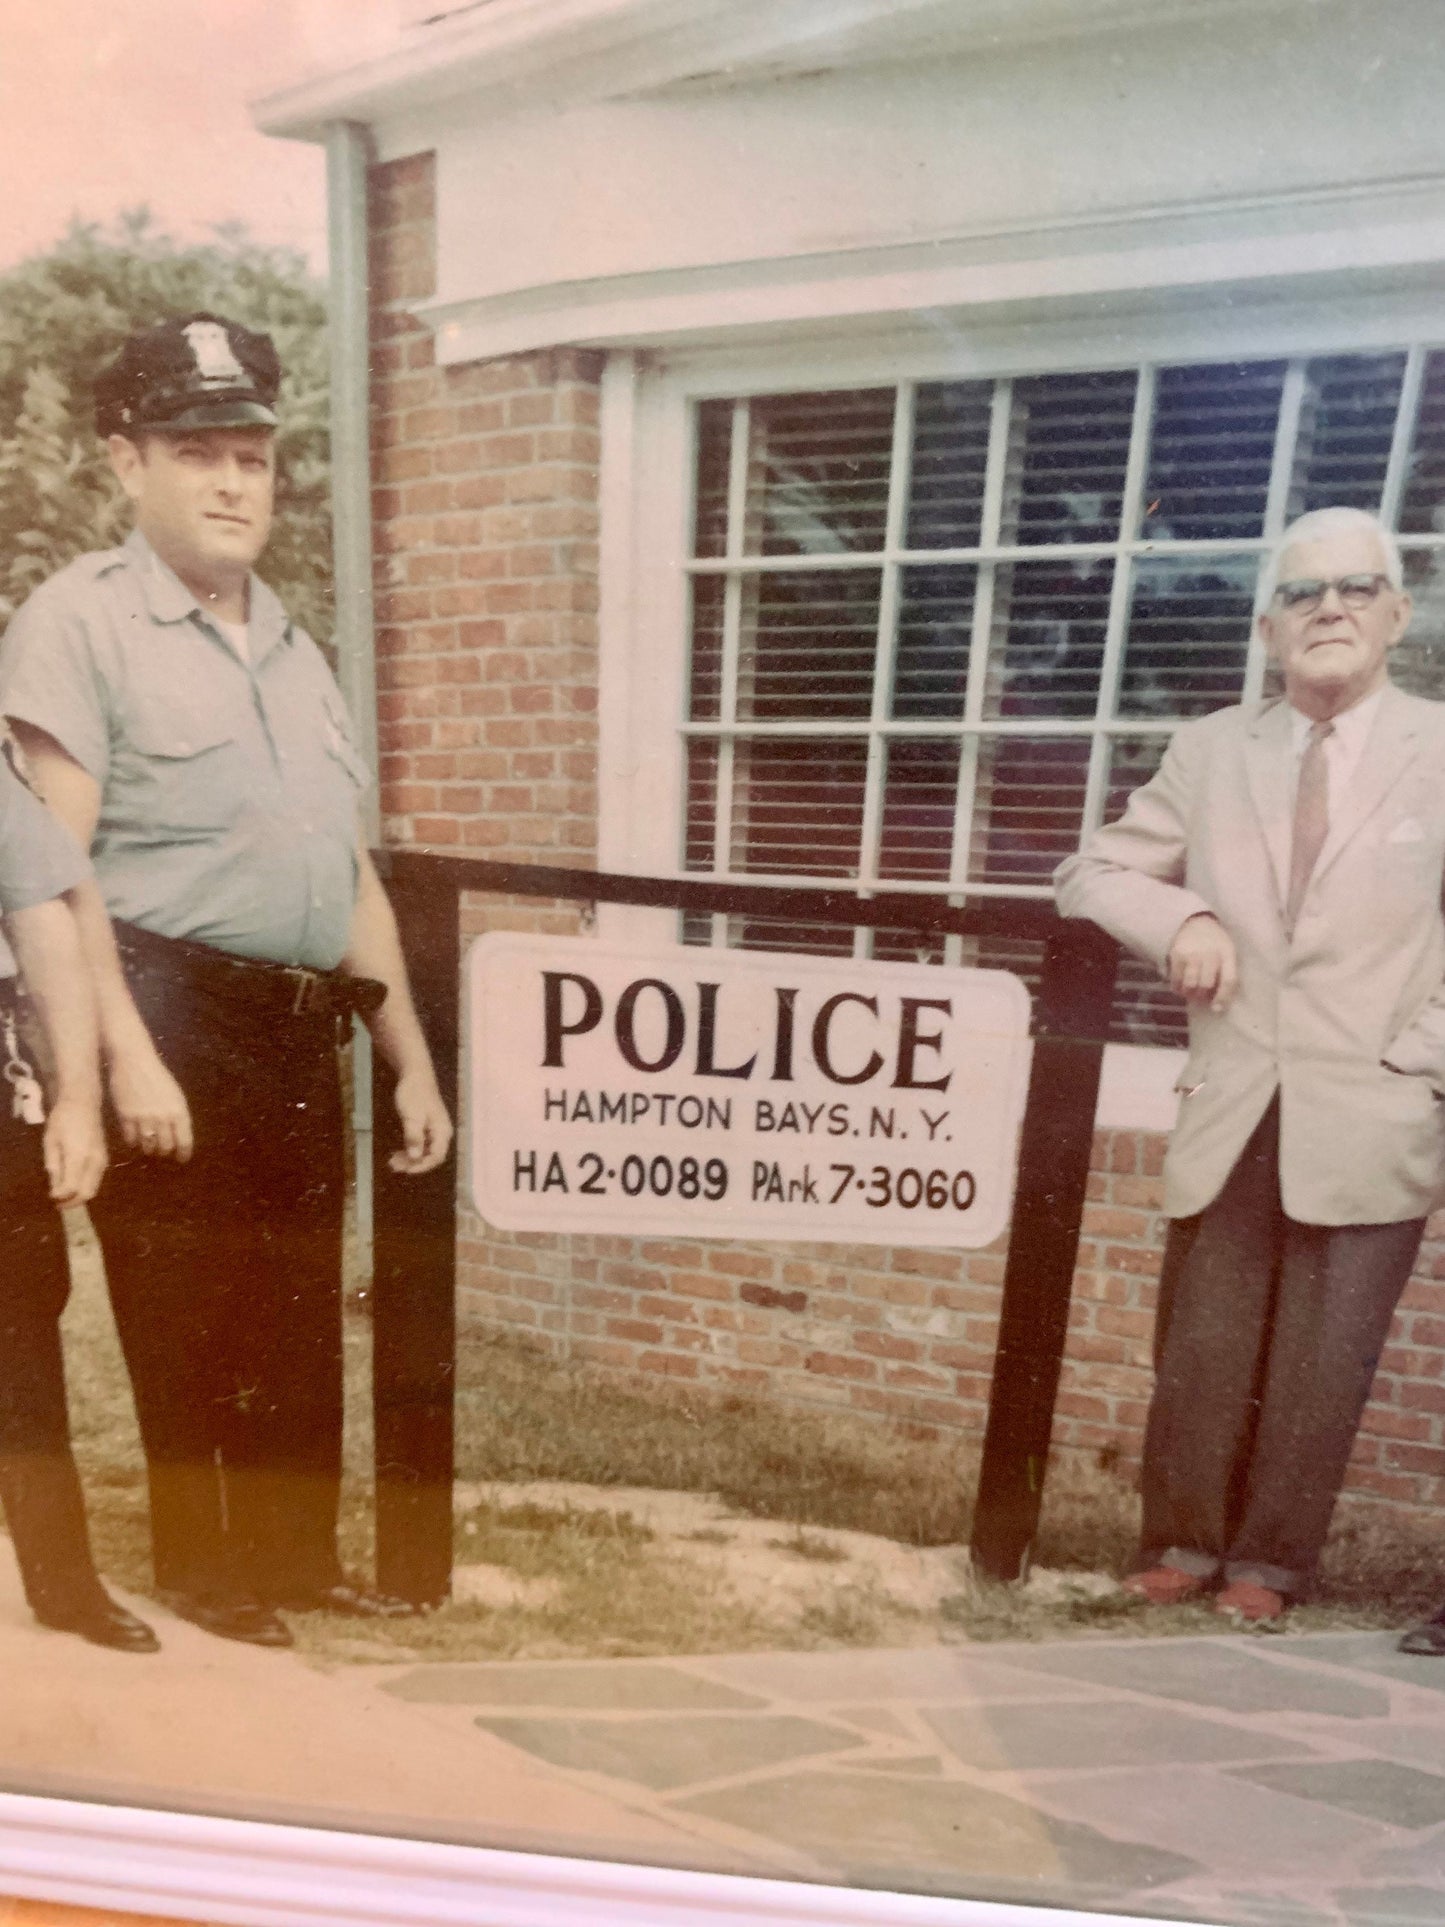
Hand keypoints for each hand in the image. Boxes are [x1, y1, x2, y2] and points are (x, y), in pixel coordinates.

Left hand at [43, 1096, 107, 1205]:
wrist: (84, 1103)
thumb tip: (56, 1188)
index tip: (52, 1198)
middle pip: (88, 1193)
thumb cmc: (63, 1120)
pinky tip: (74, 1183)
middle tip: (59, 1204)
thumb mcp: (51, 1142)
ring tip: (65, 1194)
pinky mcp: (105, 1159)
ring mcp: (102, 1160)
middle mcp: (95, 1161)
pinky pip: (96, 1180)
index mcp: (79, 1156)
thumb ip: (54, 1166)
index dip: (61, 1197)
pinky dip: (85, 1187)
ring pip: (94, 1188)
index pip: (72, 1187)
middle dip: (73, 1202)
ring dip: (79, 1196)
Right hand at [107, 1039, 193, 1161]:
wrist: (134, 1061)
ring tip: (148, 1147)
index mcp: (179, 1111)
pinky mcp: (126, 1117)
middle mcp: (163, 1117)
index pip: (184, 1141)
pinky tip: (134, 1139)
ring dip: (149, 1149)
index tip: (181, 1159)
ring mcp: (144, 1118)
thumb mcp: (175, 1095)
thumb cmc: (157, 1076)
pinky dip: (133, 1142)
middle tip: (162, 1153)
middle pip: (165, 1147)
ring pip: (148, 1146)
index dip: (183, 1153)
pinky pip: (130, 1139)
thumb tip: (177, 1135)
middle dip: (165, 1152)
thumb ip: (176, 1115)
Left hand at [389, 1069, 452, 1174]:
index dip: (422, 1166)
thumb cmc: (414, 1094)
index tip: (406, 1170)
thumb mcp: (412, 1117)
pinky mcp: (426, 1128)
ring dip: (409, 1158)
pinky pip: (420, 1145)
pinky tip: (397, 1153)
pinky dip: (409, 1150)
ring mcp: (434, 1131)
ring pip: (424, 1152)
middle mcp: (441, 1134)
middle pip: (430, 1156)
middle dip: (413, 1163)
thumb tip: (415, 1157)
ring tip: (392, 1161)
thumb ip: (414, 1137)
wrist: (415, 1075)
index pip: (436, 1157)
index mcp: (442, 1131)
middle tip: (394, 1166)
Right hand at [1166, 912, 1238, 1011]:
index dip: (1223, 998)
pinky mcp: (1176, 954)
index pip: (1228, 980)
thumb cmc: (1215, 942)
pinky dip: (1177, 987)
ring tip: (1189, 994)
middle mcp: (1211, 953)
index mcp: (1228, 954)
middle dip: (1202, 997)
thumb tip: (1220, 1002)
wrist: (1196, 921)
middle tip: (1200, 999)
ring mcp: (1192, 954)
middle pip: (1207, 985)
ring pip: (1190, 984)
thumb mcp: (1228, 952)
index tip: (1216, 1009)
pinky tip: (1179, 988)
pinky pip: (1175, 978)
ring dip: (1189, 994)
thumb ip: (1227, 972)